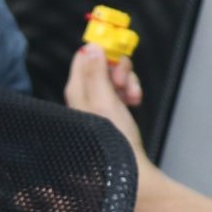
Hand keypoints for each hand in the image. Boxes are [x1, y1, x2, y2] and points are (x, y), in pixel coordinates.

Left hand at [65, 43, 149, 165]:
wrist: (130, 165)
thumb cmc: (115, 137)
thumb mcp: (104, 99)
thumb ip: (97, 72)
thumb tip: (91, 47)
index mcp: (76, 89)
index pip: (83, 56)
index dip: (102, 52)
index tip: (117, 56)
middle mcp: (84, 94)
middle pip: (102, 64)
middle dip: (119, 69)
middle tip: (124, 83)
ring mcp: (98, 101)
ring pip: (114, 76)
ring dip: (128, 81)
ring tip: (133, 97)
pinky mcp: (110, 109)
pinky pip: (121, 89)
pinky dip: (130, 91)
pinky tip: (135, 102)